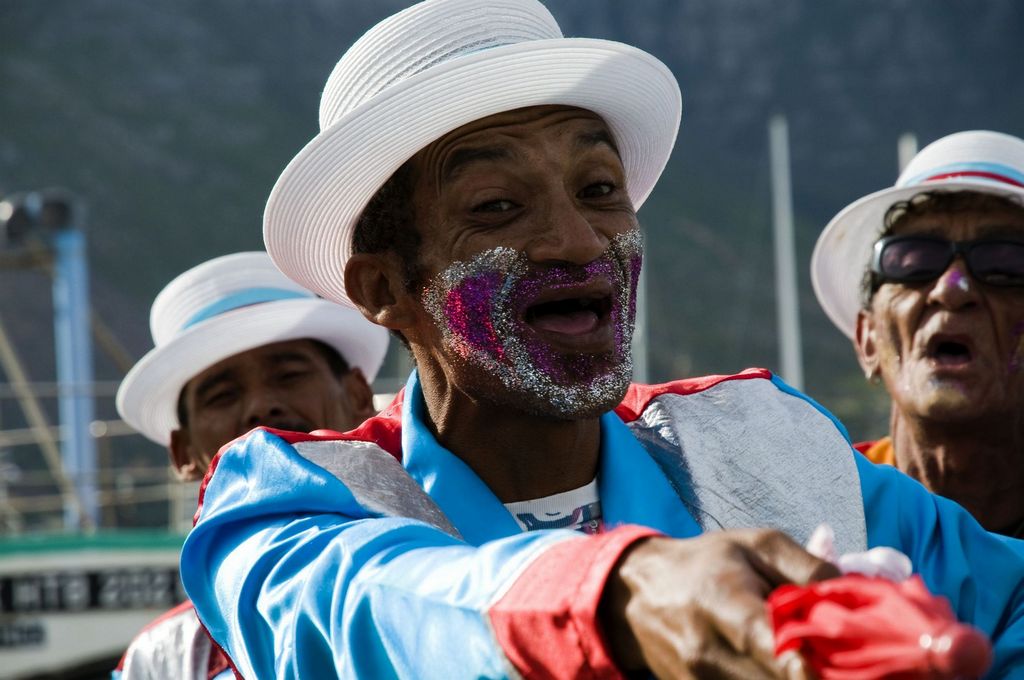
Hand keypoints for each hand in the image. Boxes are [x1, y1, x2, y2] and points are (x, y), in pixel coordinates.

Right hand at [600, 529, 838, 678]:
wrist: (639, 594)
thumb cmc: (707, 563)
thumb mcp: (756, 545)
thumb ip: (807, 568)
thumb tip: (852, 599)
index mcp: (721, 601)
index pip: (760, 639)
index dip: (795, 663)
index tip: (815, 670)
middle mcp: (706, 649)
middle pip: (768, 679)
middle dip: (810, 676)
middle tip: (840, 666)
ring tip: (805, 662)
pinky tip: (779, 669)